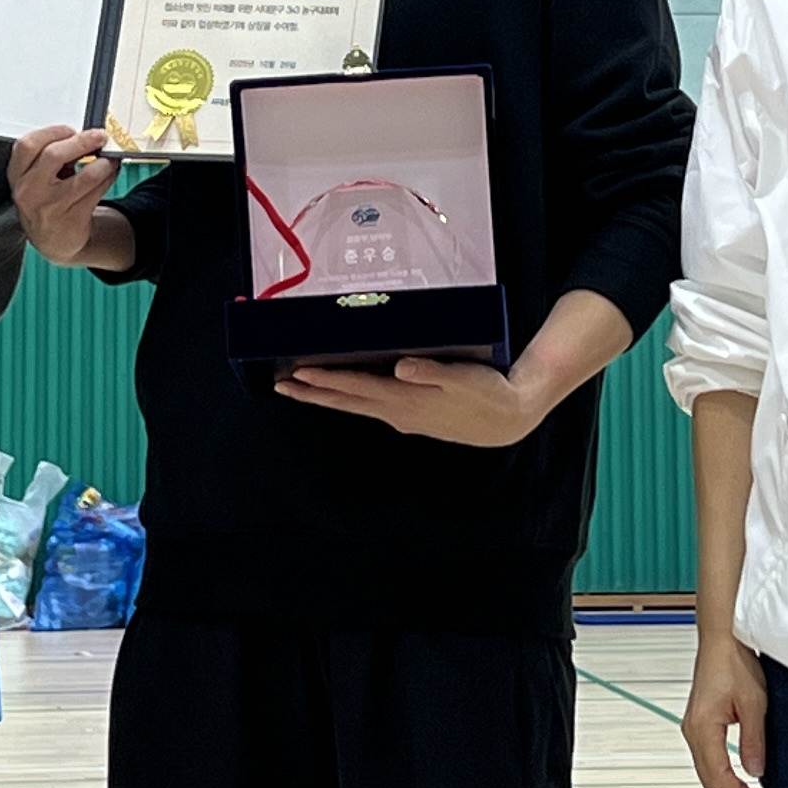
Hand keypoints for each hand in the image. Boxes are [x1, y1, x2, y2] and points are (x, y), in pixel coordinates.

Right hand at [7, 127, 120, 265]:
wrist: (52, 241)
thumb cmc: (45, 203)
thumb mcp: (36, 179)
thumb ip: (50, 157)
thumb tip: (82, 137)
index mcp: (17, 175)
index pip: (27, 145)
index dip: (52, 132)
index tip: (71, 130)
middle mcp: (29, 192)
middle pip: (54, 156)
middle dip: (82, 141)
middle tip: (99, 136)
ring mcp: (50, 208)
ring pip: (84, 176)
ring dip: (103, 163)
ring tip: (110, 158)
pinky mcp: (72, 220)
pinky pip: (97, 192)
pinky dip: (109, 177)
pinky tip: (110, 172)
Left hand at [276, 353, 548, 446]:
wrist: (507, 420)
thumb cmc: (487, 393)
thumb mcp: (463, 376)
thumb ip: (431, 370)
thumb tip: (400, 367)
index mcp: (405, 399)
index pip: (355, 387)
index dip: (325, 379)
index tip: (296, 374)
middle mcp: (398, 411)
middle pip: (346, 401)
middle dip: (312, 393)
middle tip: (280, 386)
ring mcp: (404, 417)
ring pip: (356, 405)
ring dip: (328, 397)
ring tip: (302, 388)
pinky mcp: (413, 416)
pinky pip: (372, 405)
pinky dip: (351, 398)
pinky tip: (348, 392)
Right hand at [682, 635, 771, 787]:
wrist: (722, 639)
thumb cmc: (735, 662)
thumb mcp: (755, 704)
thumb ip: (753, 741)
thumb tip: (755, 772)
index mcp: (703, 728)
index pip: (719, 778)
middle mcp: (692, 730)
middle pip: (709, 779)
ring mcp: (693, 726)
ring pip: (706, 769)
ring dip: (727, 786)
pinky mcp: (699, 721)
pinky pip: (707, 756)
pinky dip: (722, 771)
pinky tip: (739, 774)